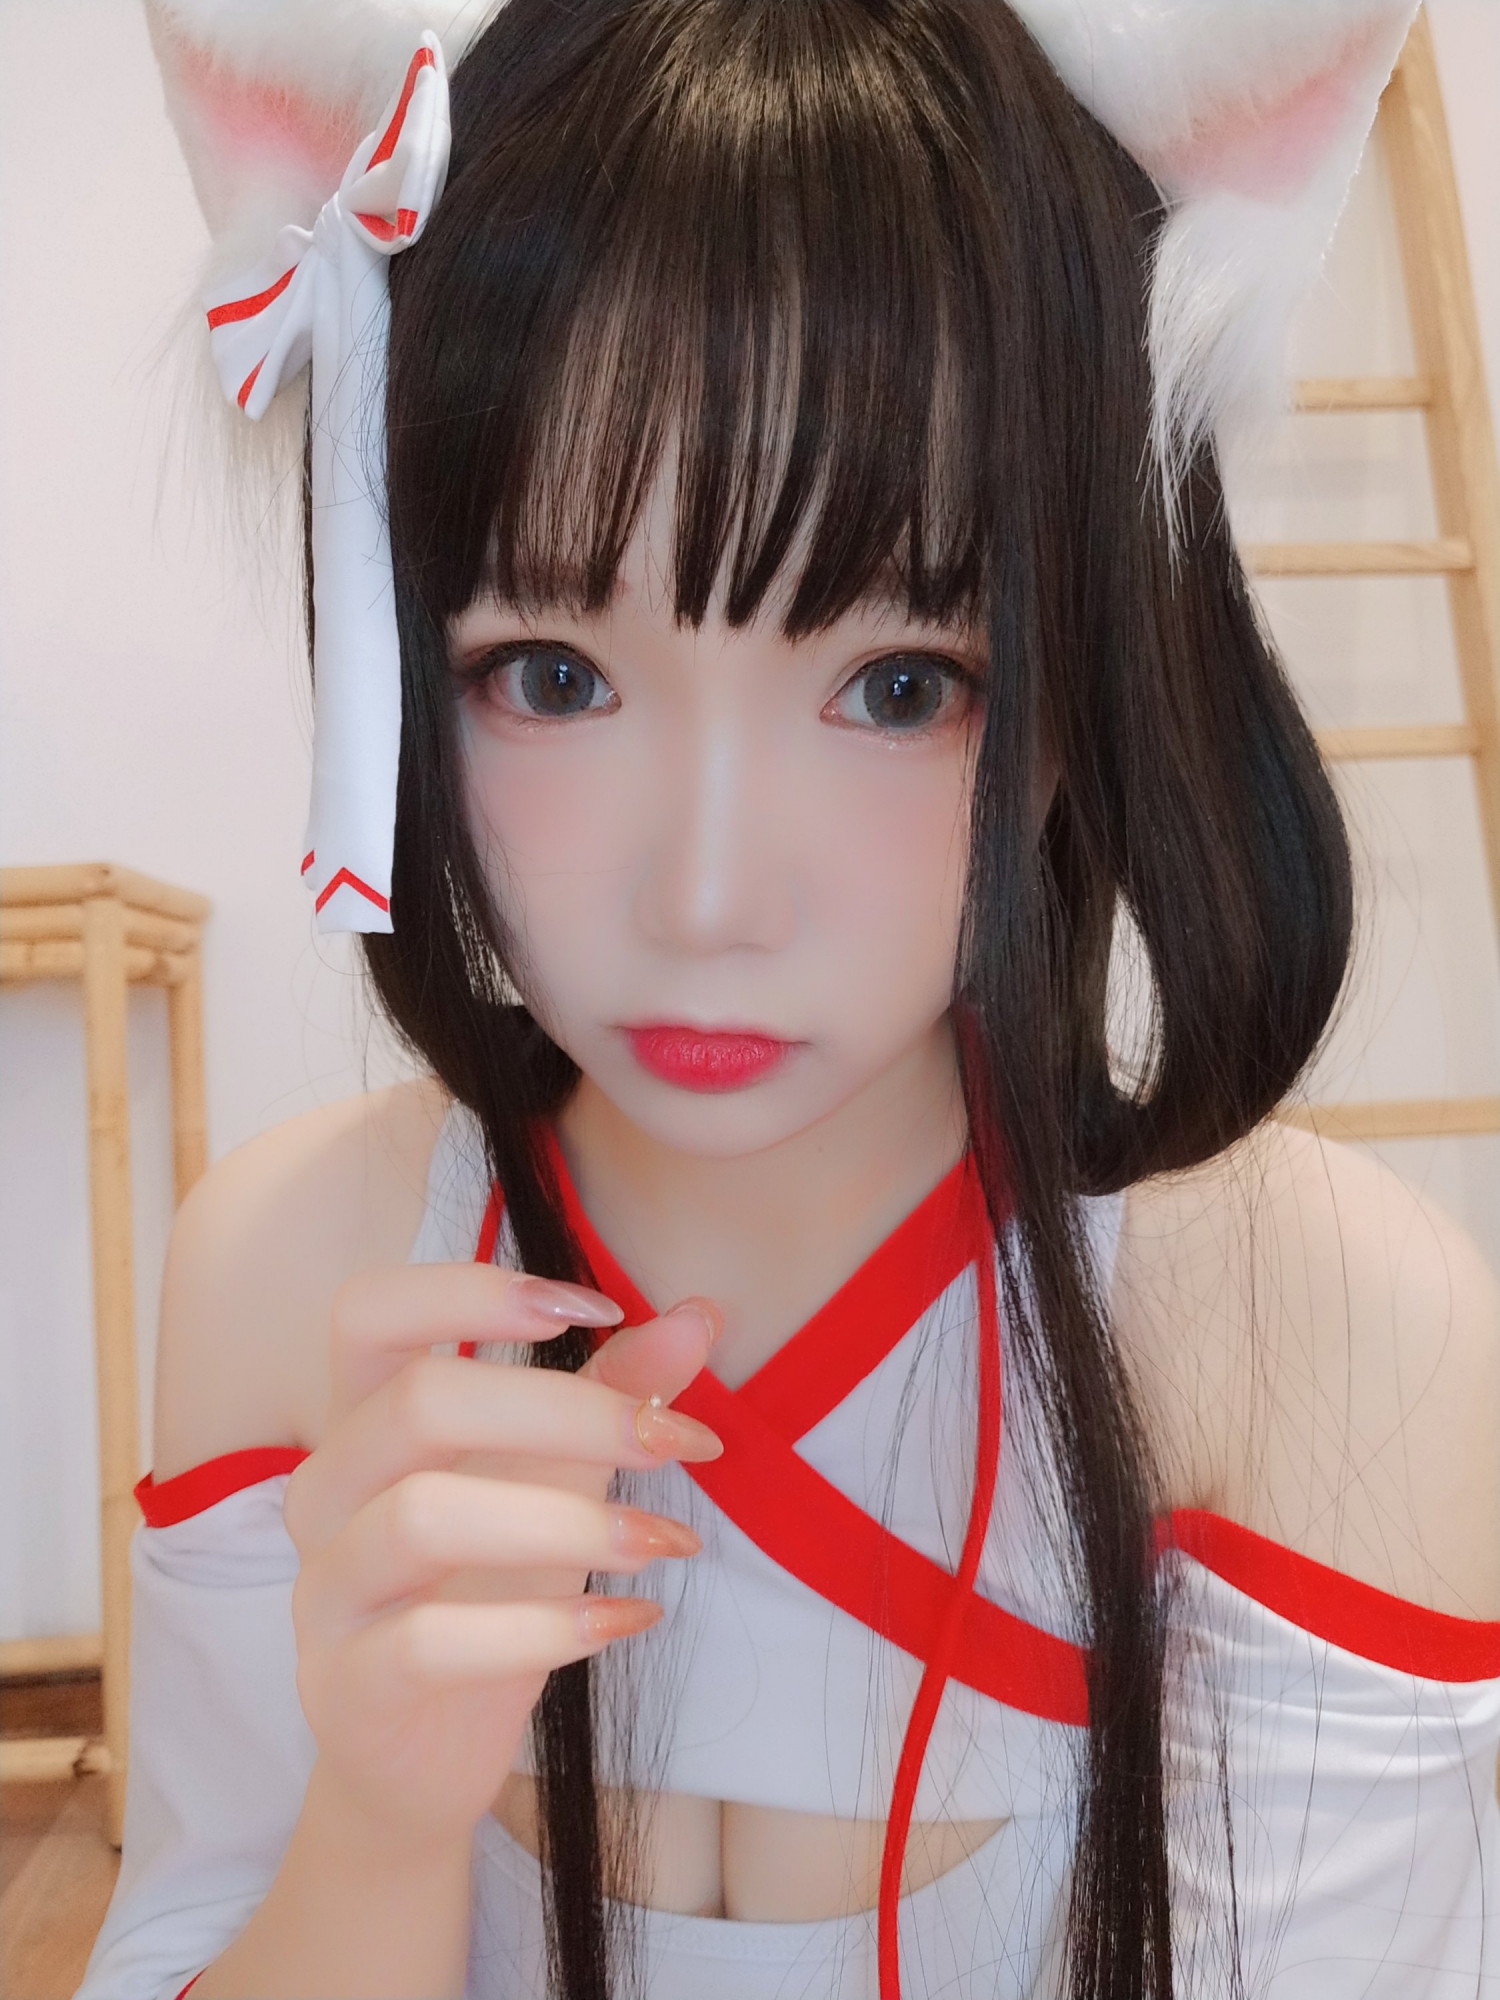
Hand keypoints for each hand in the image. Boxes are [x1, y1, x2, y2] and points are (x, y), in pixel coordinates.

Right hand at [281, 1262, 721, 1850]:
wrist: (419, 1759)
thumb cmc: (482, 1594)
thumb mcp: (553, 1481)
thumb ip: (612, 1395)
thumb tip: (703, 1315)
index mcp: (361, 1419)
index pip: (372, 1311)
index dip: (476, 1291)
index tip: (601, 1308)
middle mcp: (324, 1491)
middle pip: (419, 1402)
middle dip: (569, 1411)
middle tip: (678, 1440)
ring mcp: (324, 1591)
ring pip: (423, 1517)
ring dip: (568, 1521)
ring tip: (666, 1541)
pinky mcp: (346, 1688)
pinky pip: (432, 1643)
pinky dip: (546, 1627)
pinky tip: (628, 1620)